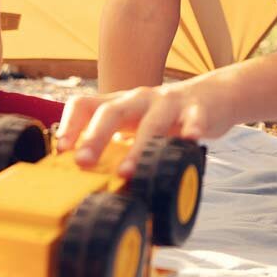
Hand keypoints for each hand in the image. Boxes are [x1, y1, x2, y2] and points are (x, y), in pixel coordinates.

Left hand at [59, 73, 235, 175]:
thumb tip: (84, 181)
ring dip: (138, 146)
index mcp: (121, 104)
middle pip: (112, 110)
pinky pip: (194, 118)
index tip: (62, 151)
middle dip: (95, 136)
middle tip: (83, 161)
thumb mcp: (136, 124)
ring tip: (127, 172)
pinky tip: (190, 140)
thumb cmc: (167, 118)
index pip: (86, 104)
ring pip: (151, 121)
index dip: (70, 124)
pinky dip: (191, 128)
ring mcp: (169, 102)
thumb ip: (115, 144)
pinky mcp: (198, 109)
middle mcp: (140, 99)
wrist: (214, 95)